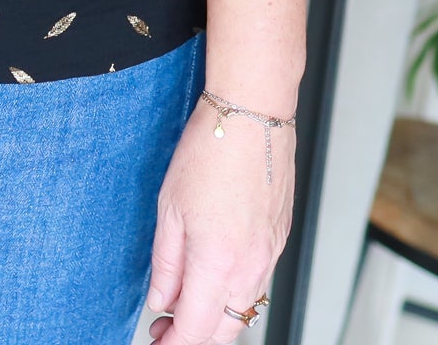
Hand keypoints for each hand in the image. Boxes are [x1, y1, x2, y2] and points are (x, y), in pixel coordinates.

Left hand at [145, 93, 293, 342]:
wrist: (253, 115)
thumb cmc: (209, 150)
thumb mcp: (170, 207)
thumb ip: (166, 264)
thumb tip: (162, 301)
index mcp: (218, 263)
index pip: (197, 330)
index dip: (174, 343)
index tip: (157, 341)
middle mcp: (251, 268)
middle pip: (224, 330)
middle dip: (194, 335)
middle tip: (165, 324)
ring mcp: (270, 256)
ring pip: (243, 309)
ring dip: (215, 315)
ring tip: (185, 298)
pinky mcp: (280, 241)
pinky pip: (257, 282)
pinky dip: (234, 290)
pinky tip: (213, 271)